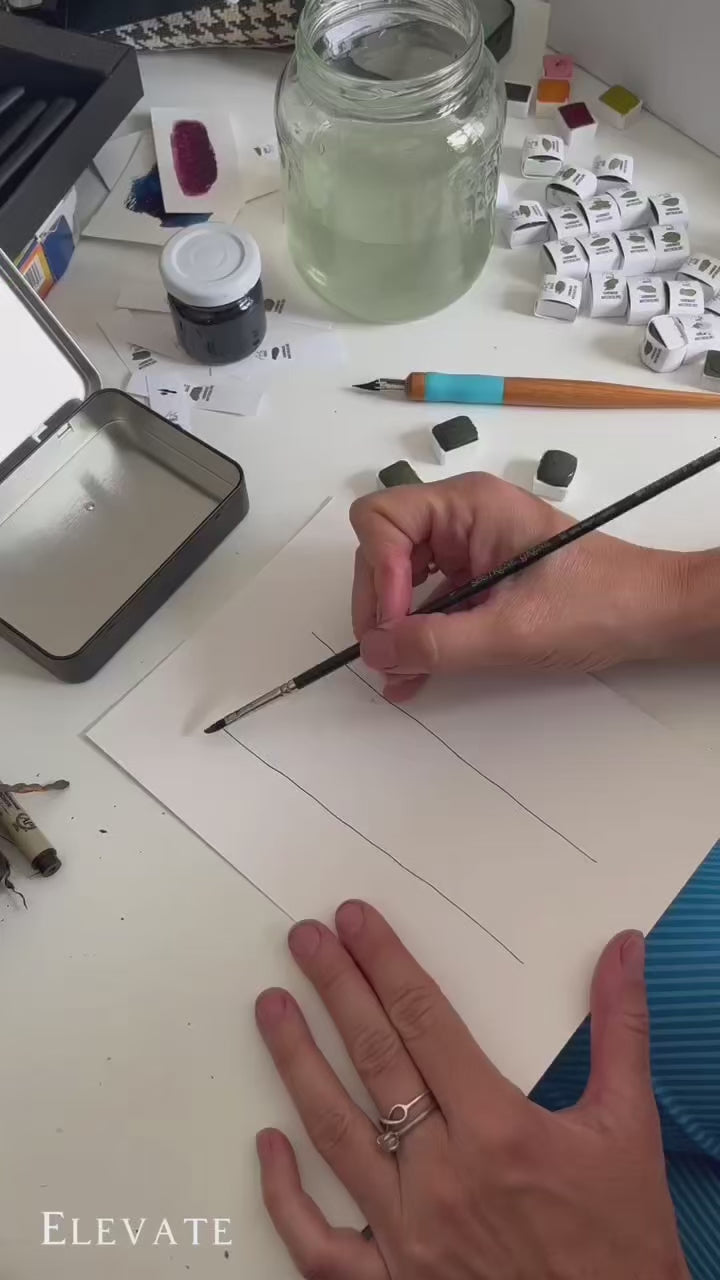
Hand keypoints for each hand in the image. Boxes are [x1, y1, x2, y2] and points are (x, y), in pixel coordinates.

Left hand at [255, 905, 687, 1279]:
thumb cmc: (621, 1244)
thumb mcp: (629, 1128)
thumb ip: (619, 1029)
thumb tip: (621, 950)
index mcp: (498, 1131)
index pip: (424, 1021)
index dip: (385, 963)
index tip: (353, 922)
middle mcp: (442, 1178)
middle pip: (375, 1060)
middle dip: (335, 989)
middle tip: (304, 939)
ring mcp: (407, 1236)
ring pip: (335, 1133)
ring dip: (297, 1063)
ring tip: (271, 1007)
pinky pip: (318, 1243)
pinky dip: (285, 1196)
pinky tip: (267, 1144)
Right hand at [349, 473, 684, 699]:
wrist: (650, 616)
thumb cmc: (600, 603)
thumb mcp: (513, 630)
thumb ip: (438, 643)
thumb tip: (377, 651)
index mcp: (469, 505)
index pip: (382, 520)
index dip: (377, 574)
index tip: (393, 627)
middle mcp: (461, 517)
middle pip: (382, 549)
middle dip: (378, 605)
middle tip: (387, 656)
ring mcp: (467, 546)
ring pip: (398, 578)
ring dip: (393, 626)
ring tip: (398, 674)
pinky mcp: (475, 576)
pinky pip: (427, 600)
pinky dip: (417, 635)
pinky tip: (416, 671)